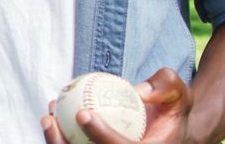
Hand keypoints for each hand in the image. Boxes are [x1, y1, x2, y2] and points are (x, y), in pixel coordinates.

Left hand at [42, 68, 191, 142]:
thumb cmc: (169, 106)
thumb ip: (166, 86)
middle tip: (51, 120)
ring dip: (57, 142)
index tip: (83, 113)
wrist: (168, 125)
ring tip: (47, 119)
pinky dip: (60, 138)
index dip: (102, 136)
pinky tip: (51, 117)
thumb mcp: (177, 92)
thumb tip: (140, 90)